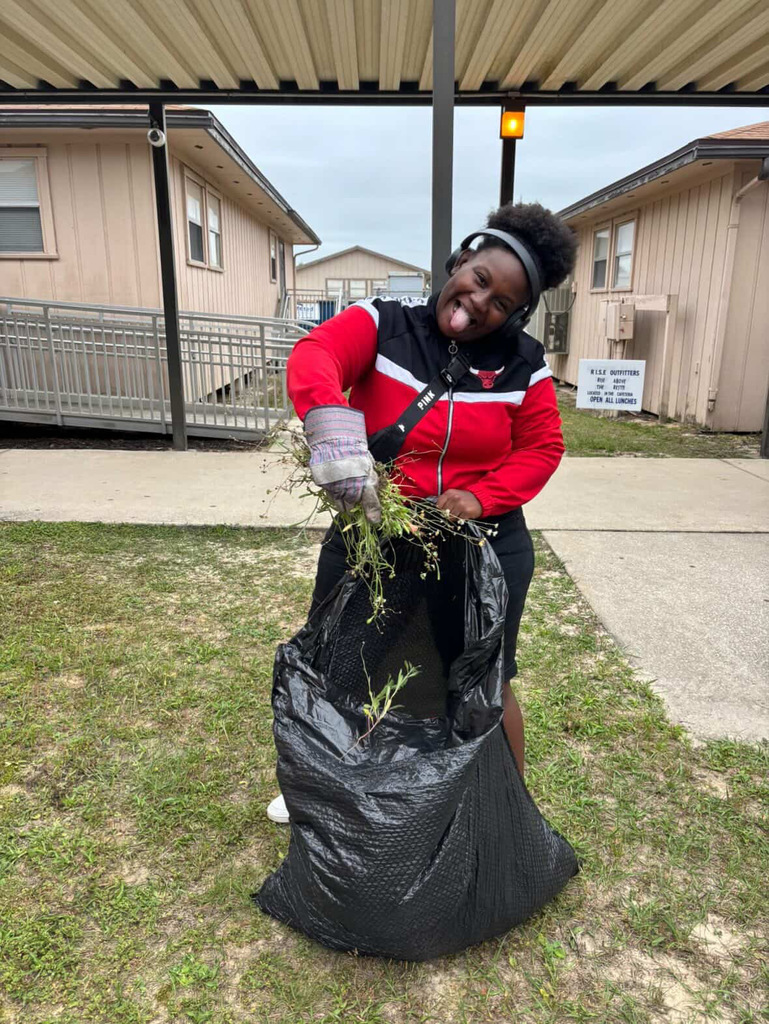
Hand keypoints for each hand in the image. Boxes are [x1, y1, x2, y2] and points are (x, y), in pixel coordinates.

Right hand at [304, 405, 381, 523]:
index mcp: (364, 480)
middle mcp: (350, 486)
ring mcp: (335, 487)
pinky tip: (335, 479)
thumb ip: (372, 484)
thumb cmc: (355, 453)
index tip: (374, 521)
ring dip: (342, 498)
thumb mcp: (369, 466)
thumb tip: (375, 498)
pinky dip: (332, 491)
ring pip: (339, 503)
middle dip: (353, 502)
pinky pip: (329, 494)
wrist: (335, 440)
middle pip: (352, 505)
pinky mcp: (323, 485)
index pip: (370, 502)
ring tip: (343, 484)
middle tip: (353, 490)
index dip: (372, 512)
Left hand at [435, 489, 482, 519]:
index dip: (441, 510)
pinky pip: (459, 519)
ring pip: (451, 517)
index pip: (438, 505)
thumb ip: (445, 501)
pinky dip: (461, 519)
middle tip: (454, 512)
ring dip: (455, 517)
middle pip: (444, 512)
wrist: (479, 499)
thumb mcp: (454, 495)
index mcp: (449, 493)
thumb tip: (437, 511)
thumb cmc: (465, 498)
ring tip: (460, 513)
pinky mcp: (466, 511)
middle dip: (448, 514)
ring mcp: (461, 505)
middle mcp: (455, 498)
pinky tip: (464, 514)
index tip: (444, 511)